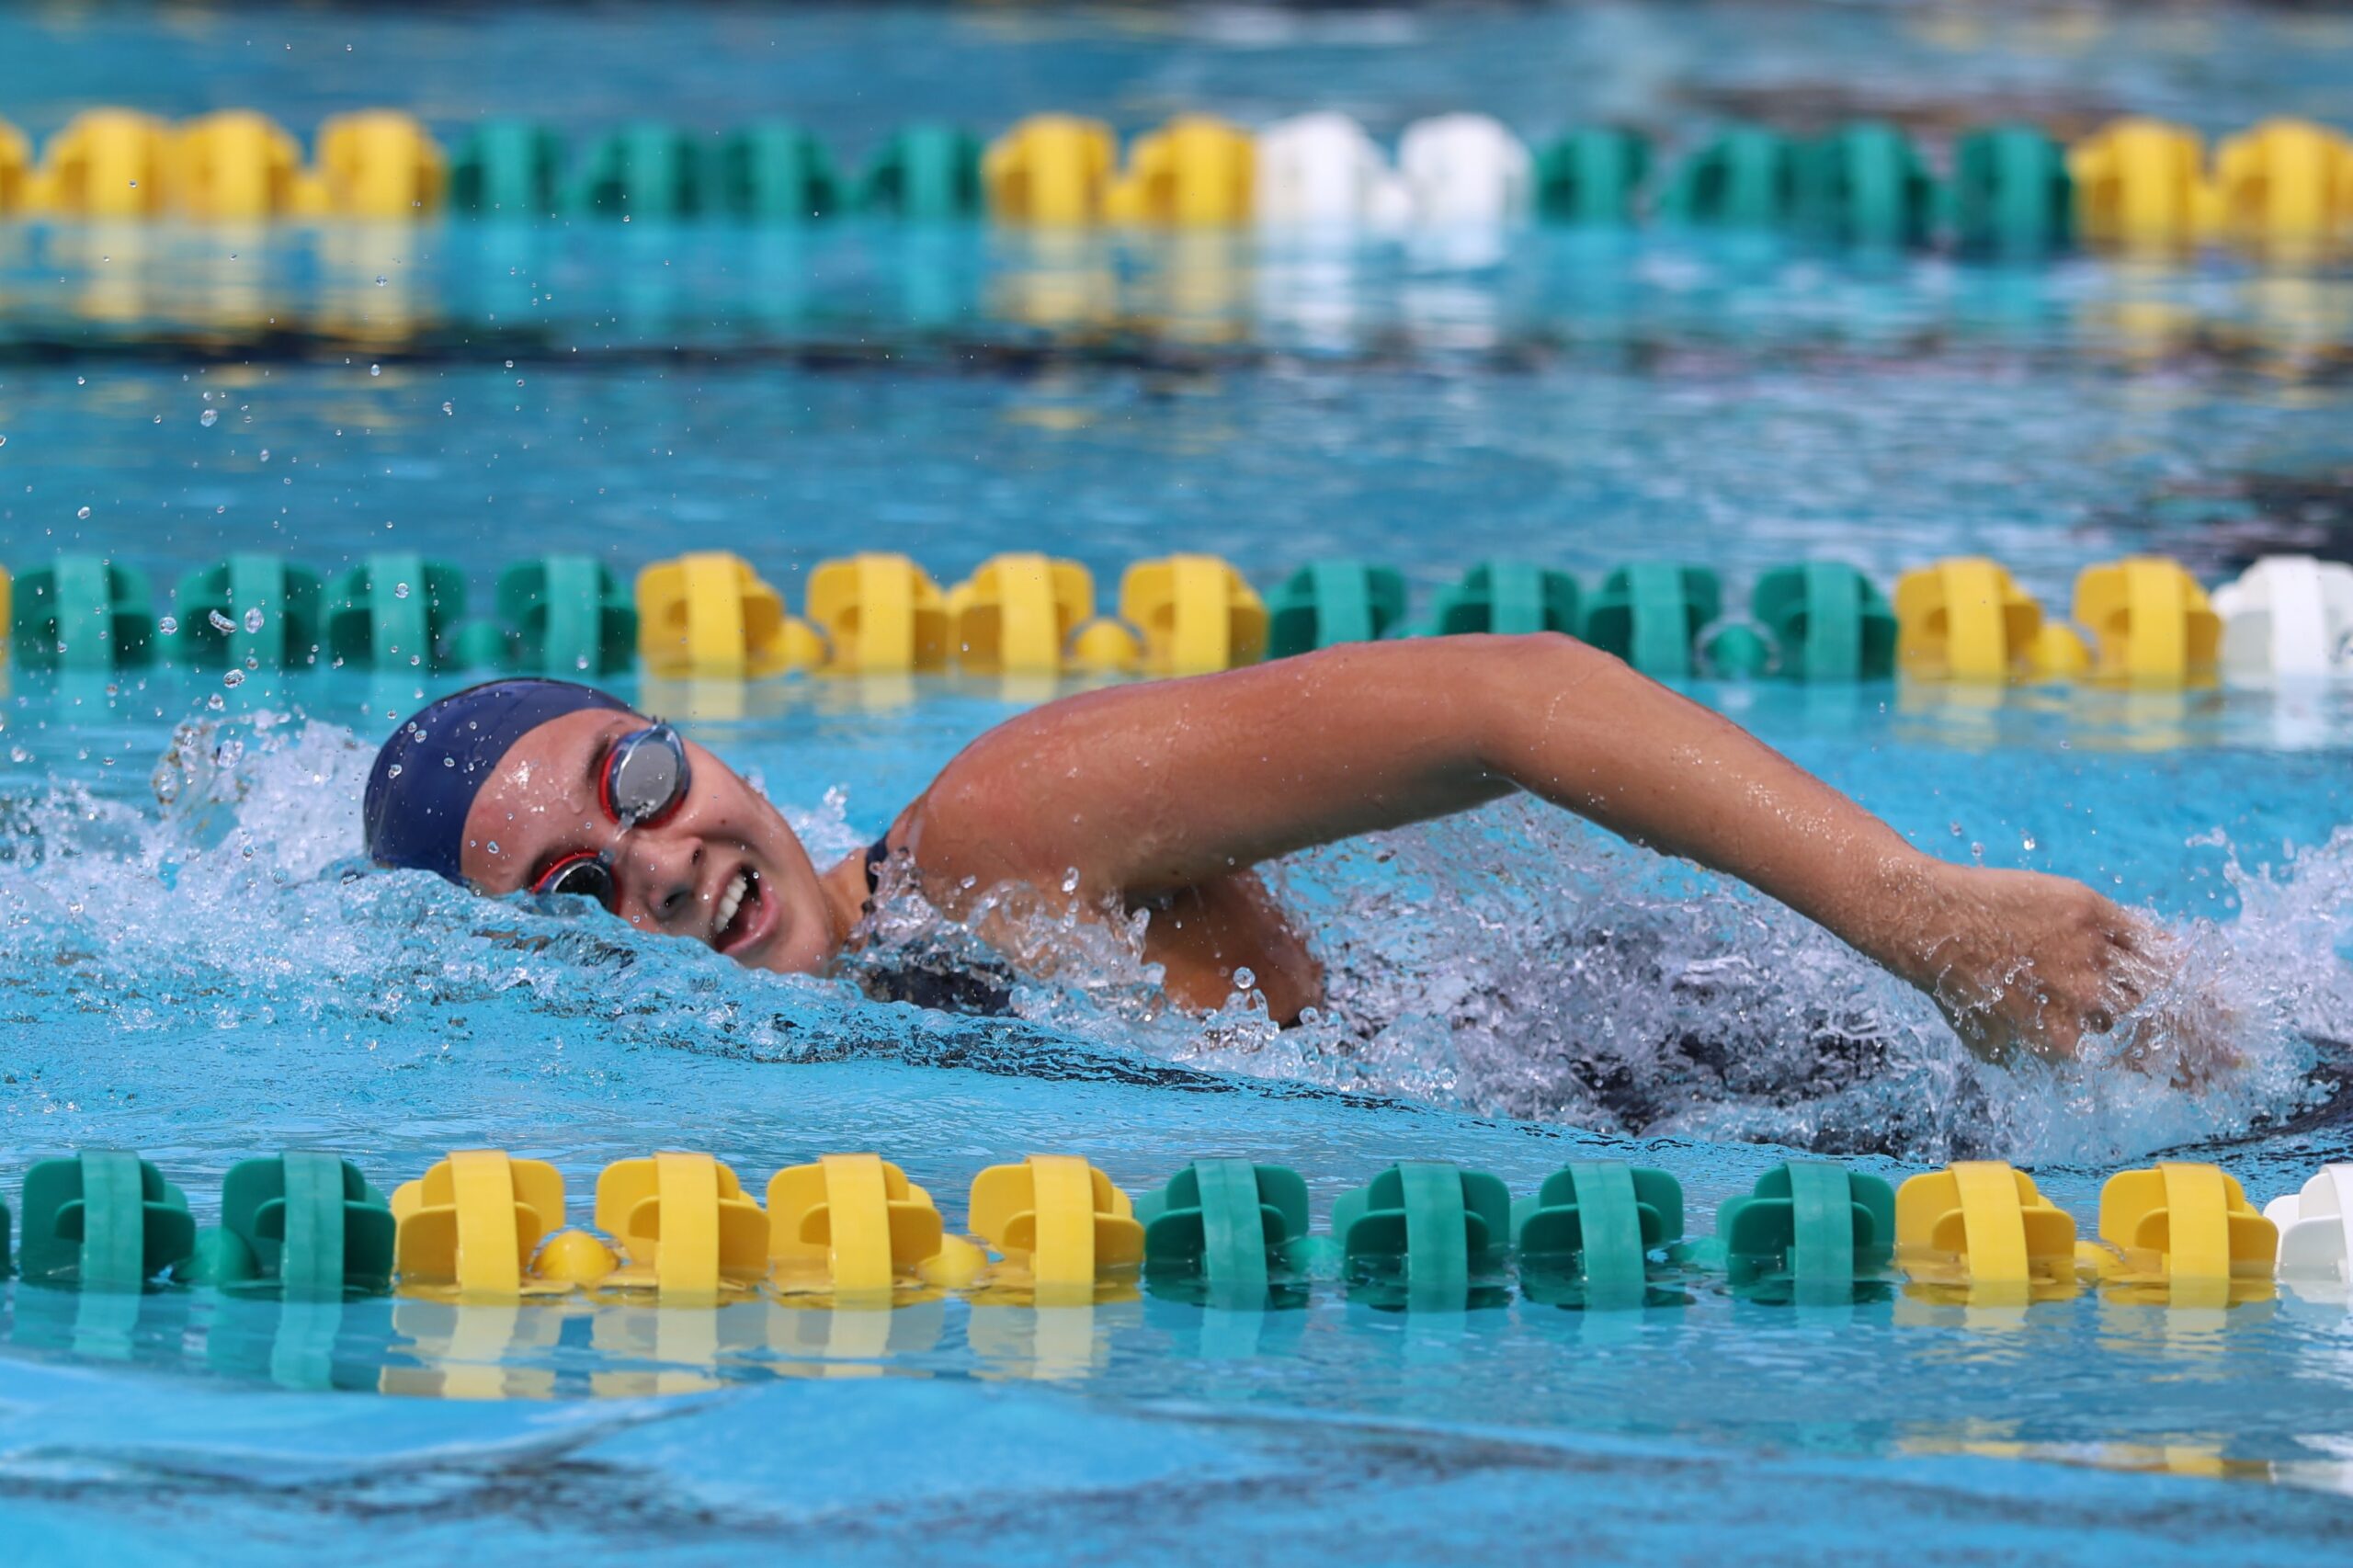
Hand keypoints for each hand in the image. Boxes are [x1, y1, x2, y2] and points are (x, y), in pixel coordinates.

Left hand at [1882, 864, 2227, 1077]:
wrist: (1928, 920)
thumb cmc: (1954, 985)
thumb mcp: (1992, 1044)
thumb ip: (2038, 1062)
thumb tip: (2075, 1075)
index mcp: (2060, 1040)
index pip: (2135, 1064)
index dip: (2176, 1075)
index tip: (2202, 1082)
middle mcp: (2080, 999)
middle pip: (2161, 1028)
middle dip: (2206, 1049)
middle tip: (2234, 1060)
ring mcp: (2087, 952)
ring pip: (2163, 983)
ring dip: (2205, 1005)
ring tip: (2234, 1019)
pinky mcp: (2088, 911)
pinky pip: (2145, 936)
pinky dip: (2174, 953)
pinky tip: (2195, 966)